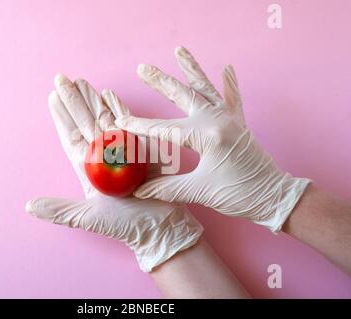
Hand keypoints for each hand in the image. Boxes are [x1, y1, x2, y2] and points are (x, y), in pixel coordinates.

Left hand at [25, 74, 201, 271]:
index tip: (51, 97)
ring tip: (81, 81)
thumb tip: (28, 206)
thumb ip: (59, 210)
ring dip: (92, 99)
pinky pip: (129, 123)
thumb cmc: (124, 224)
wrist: (159, 227)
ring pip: (104, 118)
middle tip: (60, 78)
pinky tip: (109, 94)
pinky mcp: (142, 148)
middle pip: (85, 122)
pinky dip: (119, 108)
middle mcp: (104, 156)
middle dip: (73, 100)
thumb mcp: (87, 217)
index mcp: (89, 168)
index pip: (70, 137)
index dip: (60, 117)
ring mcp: (123, 150)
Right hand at [115, 46, 310, 231]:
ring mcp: (230, 120)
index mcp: (207, 135)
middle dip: (161, 82)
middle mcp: (218, 121)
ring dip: (191, 70)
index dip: (140, 126)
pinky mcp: (238, 125)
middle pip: (183, 96)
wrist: (275, 197)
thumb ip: (167, 187)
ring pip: (206, 89)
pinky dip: (229, 84)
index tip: (121, 121)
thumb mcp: (200, 191)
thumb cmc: (240, 194)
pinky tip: (227, 68)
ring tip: (180, 50)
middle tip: (143, 68)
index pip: (165, 128)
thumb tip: (140, 189)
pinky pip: (232, 99)